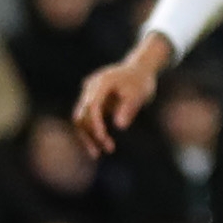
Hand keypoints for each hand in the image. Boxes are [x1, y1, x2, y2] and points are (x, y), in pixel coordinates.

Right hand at [72, 40, 167, 155]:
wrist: (139, 69)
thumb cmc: (141, 81)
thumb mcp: (139, 93)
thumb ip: (129, 108)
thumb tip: (120, 126)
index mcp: (101, 83)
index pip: (93, 106)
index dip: (95, 124)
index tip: (103, 138)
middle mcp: (90, 88)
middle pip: (81, 114)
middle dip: (89, 134)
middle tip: (101, 152)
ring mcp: (89, 95)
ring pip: (82, 119)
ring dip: (89, 136)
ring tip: (101, 152)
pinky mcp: (93, 102)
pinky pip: (88, 119)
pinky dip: (93, 131)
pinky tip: (100, 144)